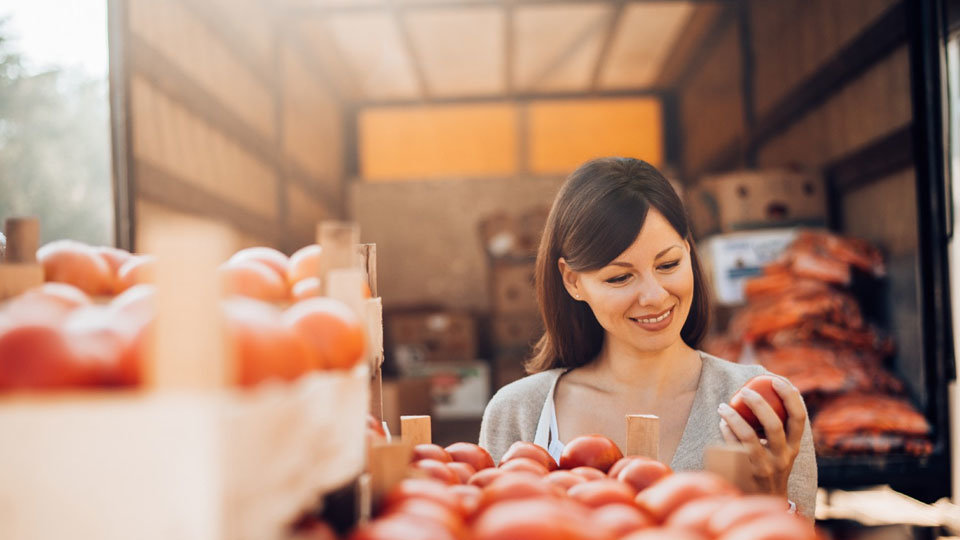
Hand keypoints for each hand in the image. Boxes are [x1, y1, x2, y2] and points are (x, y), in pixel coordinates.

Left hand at [717, 377, 806, 495]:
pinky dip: (727, 431)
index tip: (777, 380)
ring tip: (723, 406)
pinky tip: (722, 423)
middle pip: (775, 425)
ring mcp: (766, 466)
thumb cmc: (770, 466)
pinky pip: (734, 448)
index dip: (790, 397)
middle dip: (759, 404)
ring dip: (734, 417)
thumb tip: (765, 392)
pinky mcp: (748, 473)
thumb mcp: (782, 450)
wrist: (765, 501)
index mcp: (794, 446)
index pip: (799, 417)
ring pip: (749, 437)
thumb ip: (778, 429)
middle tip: (744, 391)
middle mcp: (784, 456)